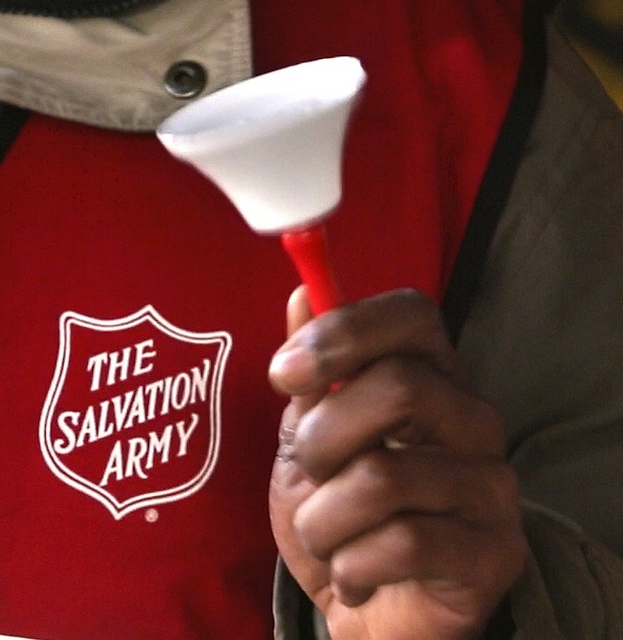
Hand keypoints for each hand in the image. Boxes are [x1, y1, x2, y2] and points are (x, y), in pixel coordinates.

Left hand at [269, 287, 526, 639]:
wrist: (369, 605)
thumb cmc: (340, 511)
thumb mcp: (310, 436)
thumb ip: (313, 371)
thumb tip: (302, 295)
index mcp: (430, 378)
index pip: (412, 315)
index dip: (344, 330)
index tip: (285, 372)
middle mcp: (473, 419)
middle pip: (399, 387)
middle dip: (323, 438)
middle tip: (311, 472)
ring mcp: (491, 485)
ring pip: (384, 477)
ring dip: (324, 518)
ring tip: (329, 534)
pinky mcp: (494, 552)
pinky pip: (402, 544)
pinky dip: (349, 567)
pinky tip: (355, 574)